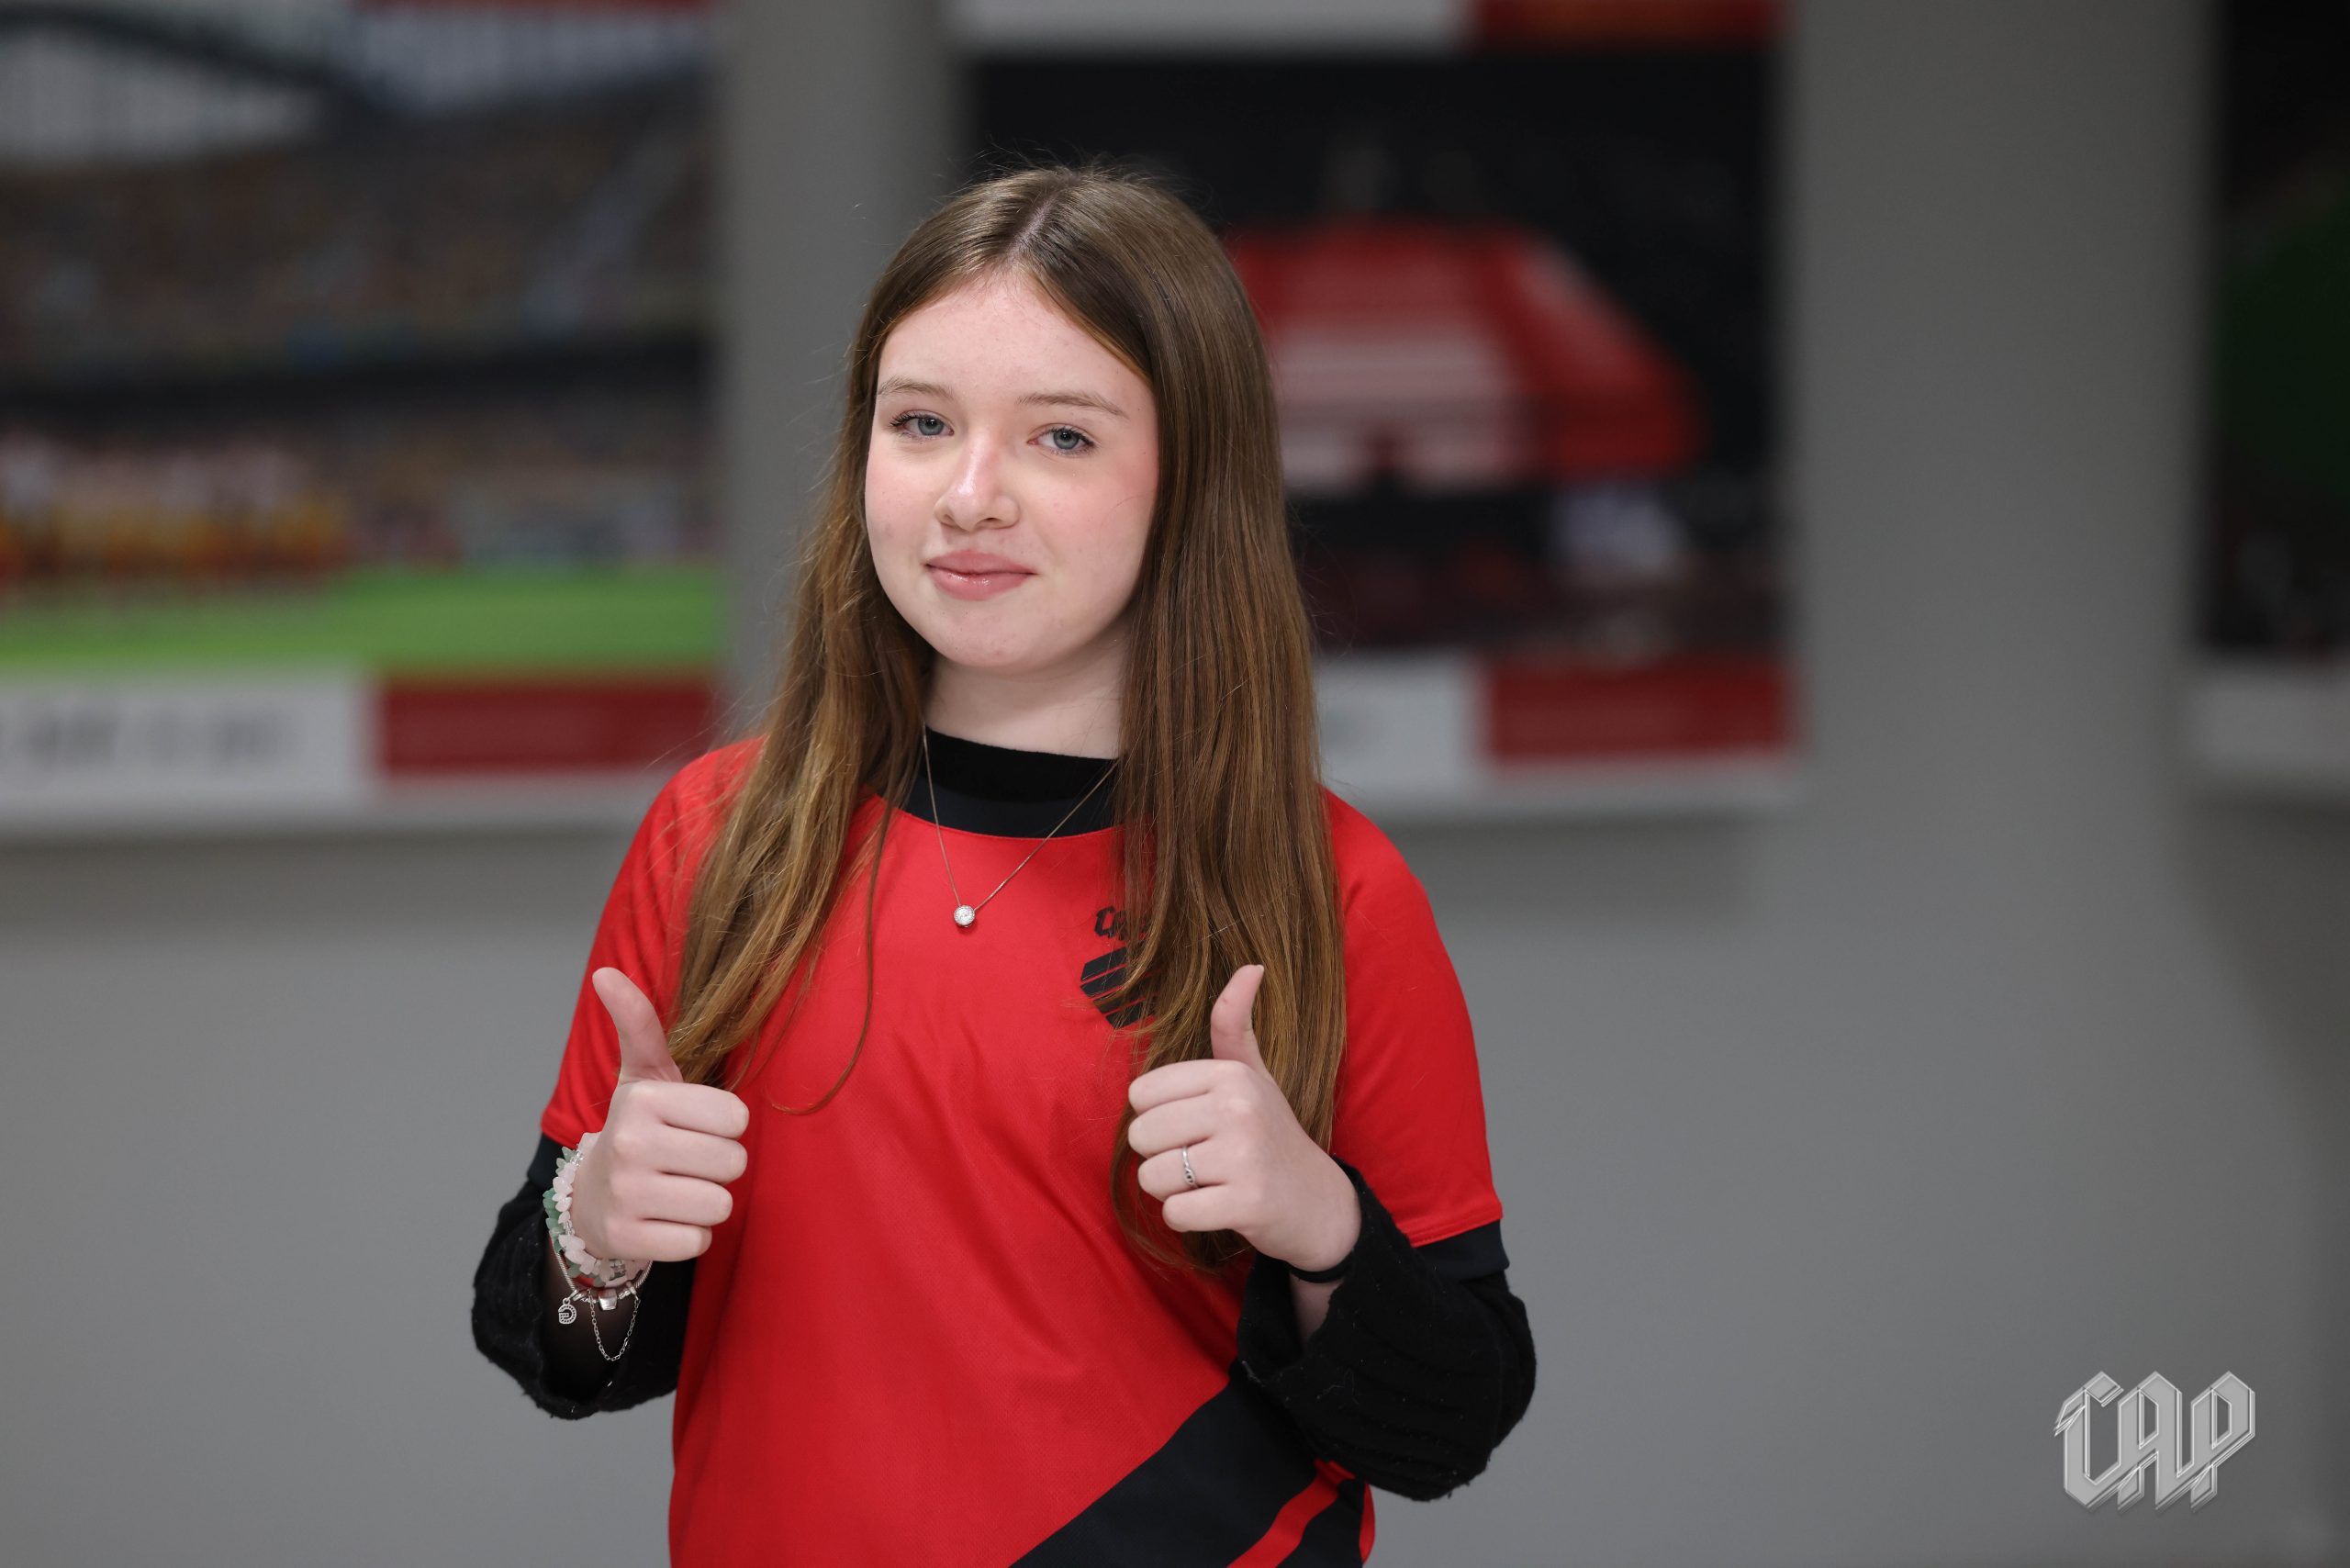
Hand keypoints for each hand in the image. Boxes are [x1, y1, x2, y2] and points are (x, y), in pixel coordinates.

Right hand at [567, 967, 750, 1262]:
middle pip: (732, 1163)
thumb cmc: (637, 1130)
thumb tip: (606, 973)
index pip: (736, 1119)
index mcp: (642, 1099)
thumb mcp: (641, 1076)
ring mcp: (625, 1195)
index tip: (695, 1128)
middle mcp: (630, 1144)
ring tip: (677, 1190)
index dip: (725, 1128)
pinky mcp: (627, 1239)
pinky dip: (689, 1235)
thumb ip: (639, 1024)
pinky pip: (697, 1241)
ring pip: (719, 1205)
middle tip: (686, 1163)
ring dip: (707, 1202)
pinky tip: (664, 1220)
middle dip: (718, 1167)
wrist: (590, 1199)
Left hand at [1127, 964, 1360, 1271]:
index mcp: (1231, 1074)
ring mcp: (1245, 1155)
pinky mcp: (1248, 1202)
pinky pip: (1176, 1213)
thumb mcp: (1254, 1076)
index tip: (1196, 1127)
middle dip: (1161, 1157)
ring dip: (1173, 1191)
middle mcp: (1239, 1106)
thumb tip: (1252, 965)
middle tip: (1203, 1161)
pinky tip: (1217, 1208)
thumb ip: (1235, 1025)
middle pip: (1141, 1136)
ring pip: (1153, 1177)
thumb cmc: (1271, 1135)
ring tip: (1210, 1183)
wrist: (1317, 1202)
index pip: (1142, 1094)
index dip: (1159, 1118)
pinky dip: (1187, 1218)